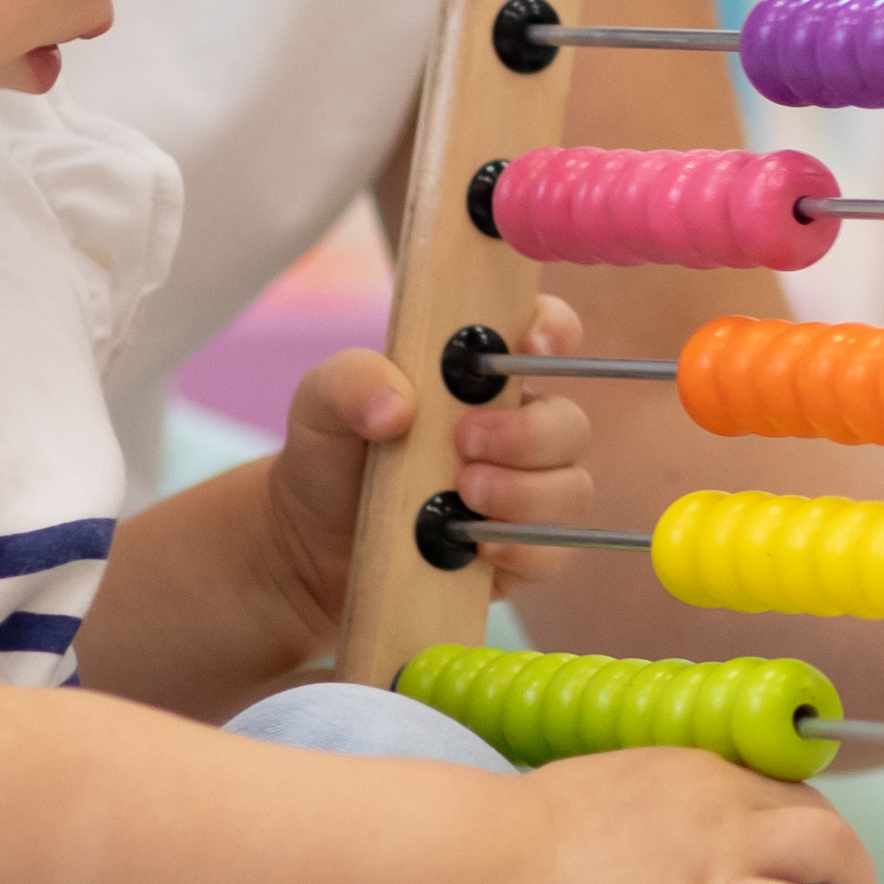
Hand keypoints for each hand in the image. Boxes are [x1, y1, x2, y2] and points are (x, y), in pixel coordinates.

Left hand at [264, 303, 596, 633]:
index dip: (554, 329)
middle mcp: (516, 431)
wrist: (311, 548)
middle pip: (570, 423)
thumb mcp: (321, 404)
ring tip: (464, 495)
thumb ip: (352, 382)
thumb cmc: (331, 457)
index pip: (547, 333)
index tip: (529, 344)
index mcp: (481, 378)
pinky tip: (478, 546)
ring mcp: (524, 495)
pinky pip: (554, 552)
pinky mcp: (520, 555)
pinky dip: (522, 549)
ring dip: (525, 493)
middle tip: (465, 443)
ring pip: (572, 489)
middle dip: (529, 435)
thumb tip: (398, 405)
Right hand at [518, 745, 872, 883]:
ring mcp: (721, 848)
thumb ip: (651, 821)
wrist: (493, 857)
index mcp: (691, 768)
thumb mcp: (604, 800)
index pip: (777, 788)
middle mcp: (719, 795)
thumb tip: (662, 862)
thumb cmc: (520, 840)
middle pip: (821, 813)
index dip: (800, 830)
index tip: (801, 863)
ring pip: (832, 849)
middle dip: (846, 860)